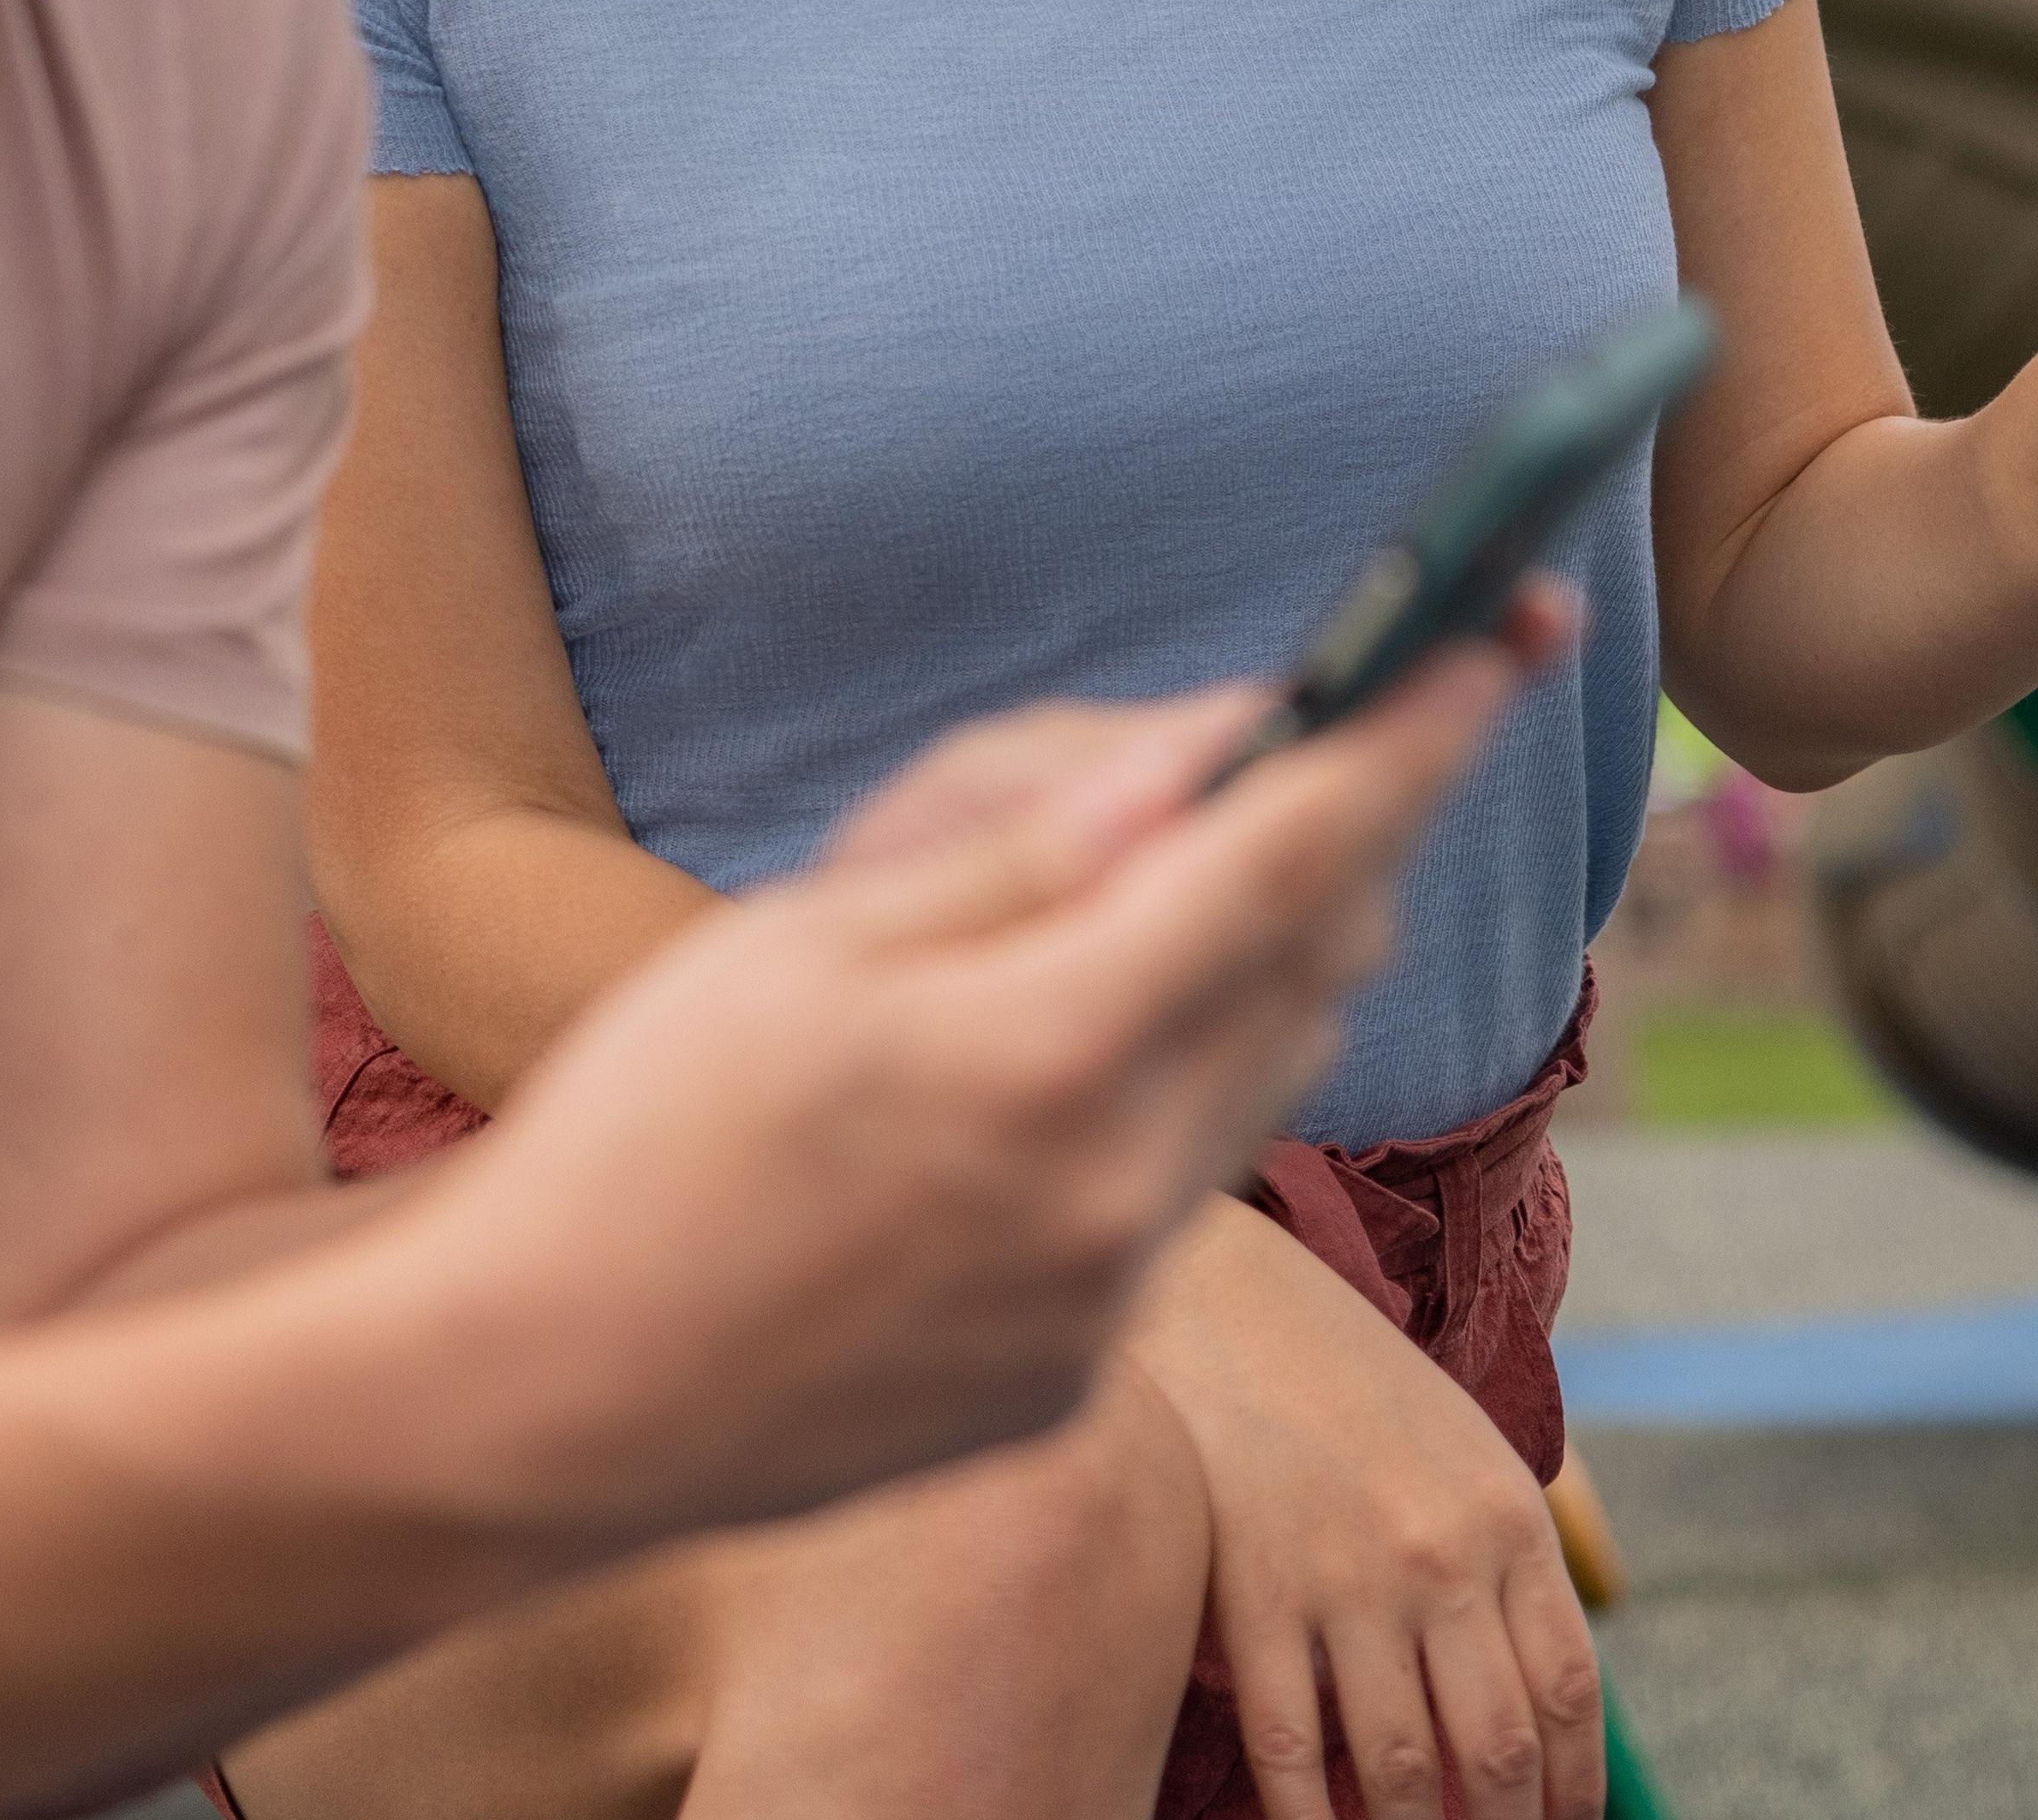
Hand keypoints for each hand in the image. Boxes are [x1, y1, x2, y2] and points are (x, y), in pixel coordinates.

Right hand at [397, 631, 1541, 1555]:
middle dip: (1333, 837)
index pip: (1297, 856)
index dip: (1413, 733)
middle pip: (1318, 965)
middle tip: (1277, 750)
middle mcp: (1115, 1195)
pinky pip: (1183, 1188)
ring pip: (1269, 1077)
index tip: (1500, 634)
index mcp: (1044, 1056)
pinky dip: (1164, 1088)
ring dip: (1254, 962)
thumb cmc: (639, 1134)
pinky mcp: (1080, 1378)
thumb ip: (1030, 849)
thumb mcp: (809, 939)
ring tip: (1126, 898)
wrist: (537, 1403)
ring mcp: (1108, 1304)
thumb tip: (1219, 752)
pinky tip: (1035, 1066)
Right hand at [1134, 1209, 1603, 1819]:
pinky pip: (1291, 1747)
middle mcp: (1442, 1558)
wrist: (1224, 1295)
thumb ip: (1505, 1562)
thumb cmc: (1350, 1384)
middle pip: (1499, 1750)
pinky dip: (1310, 1818)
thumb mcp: (1463, 1450)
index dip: (1575, 1787)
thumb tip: (1533, 1705)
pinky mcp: (1256, 1595)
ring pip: (1403, 1771)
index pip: (1568, 1693)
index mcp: (1507, 1519)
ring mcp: (1347, 1581)